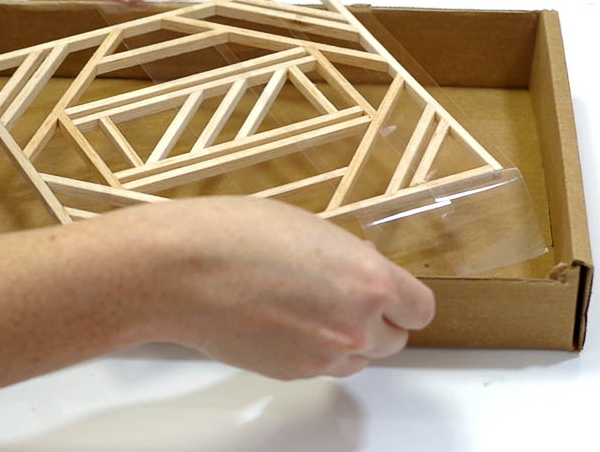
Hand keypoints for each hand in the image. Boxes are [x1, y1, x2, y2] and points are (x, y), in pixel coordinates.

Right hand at [117, 197, 435, 379]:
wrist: (180, 271)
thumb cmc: (234, 236)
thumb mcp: (309, 226)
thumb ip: (348, 256)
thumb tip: (360, 266)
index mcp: (368, 282)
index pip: (419, 309)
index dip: (405, 298)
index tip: (393, 291)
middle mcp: (353, 327)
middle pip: (395, 340)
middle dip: (379, 318)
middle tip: (348, 293)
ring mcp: (320, 356)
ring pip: (359, 359)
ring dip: (348, 338)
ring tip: (312, 306)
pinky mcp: (288, 372)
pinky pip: (321, 366)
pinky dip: (314, 349)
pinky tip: (285, 318)